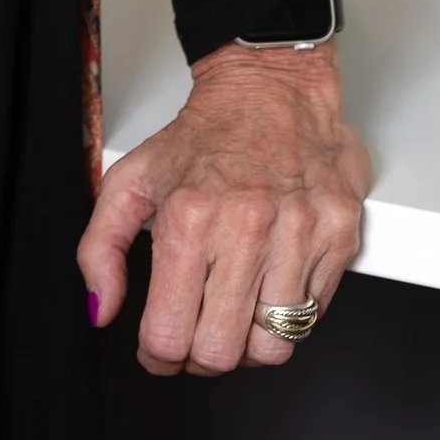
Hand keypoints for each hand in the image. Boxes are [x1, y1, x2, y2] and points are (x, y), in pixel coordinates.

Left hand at [79, 45, 369, 376]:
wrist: (271, 83)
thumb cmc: (204, 134)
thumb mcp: (130, 181)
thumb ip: (100, 248)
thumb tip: (101, 308)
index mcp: (190, 217)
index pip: (170, 334)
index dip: (158, 355)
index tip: (158, 347)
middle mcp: (247, 226)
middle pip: (222, 352)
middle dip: (201, 356)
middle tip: (196, 334)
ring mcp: (300, 232)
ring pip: (274, 345)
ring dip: (248, 341)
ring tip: (235, 311)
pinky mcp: (340, 233)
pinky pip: (314, 315)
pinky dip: (288, 315)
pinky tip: (268, 285)